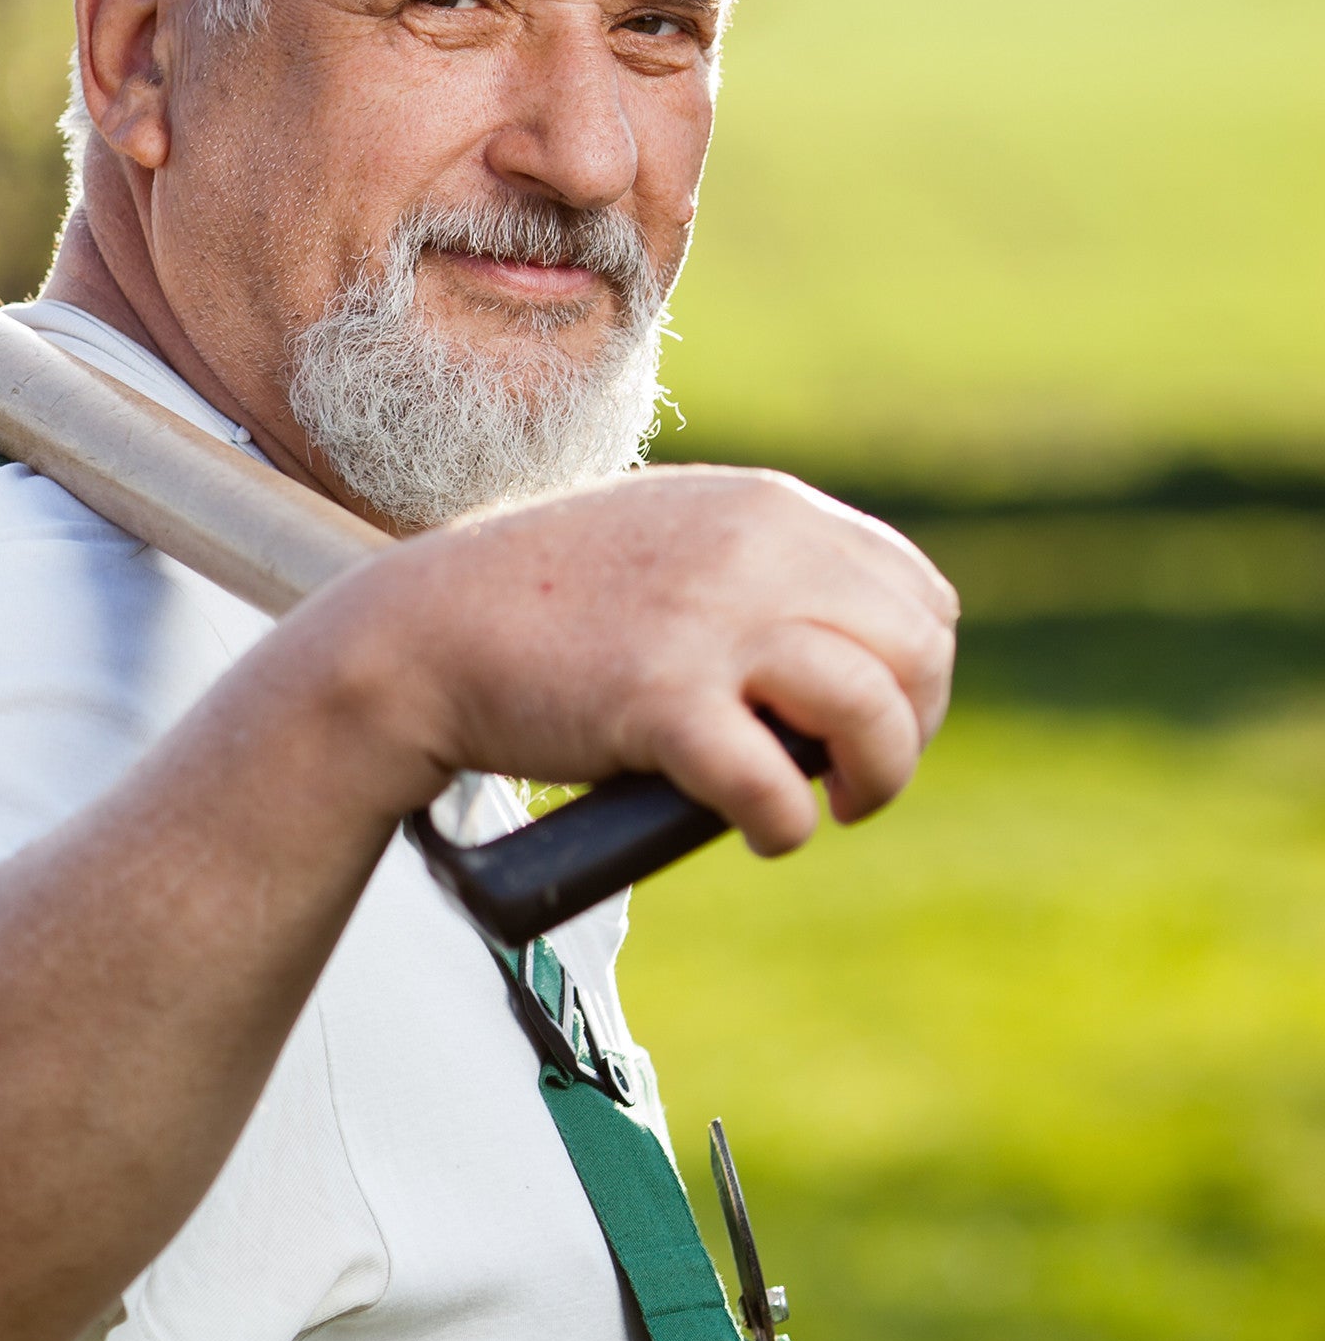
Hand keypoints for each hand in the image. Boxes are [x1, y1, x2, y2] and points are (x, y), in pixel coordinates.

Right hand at [307, 466, 957, 856]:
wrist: (424, 634)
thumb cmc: (541, 609)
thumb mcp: (670, 545)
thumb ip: (755, 570)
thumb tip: (846, 650)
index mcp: (767, 508)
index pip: (915, 594)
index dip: (912, 673)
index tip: (870, 720)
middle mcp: (756, 551)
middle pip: (915, 650)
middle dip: (906, 728)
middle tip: (856, 777)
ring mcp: (711, 623)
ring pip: (872, 711)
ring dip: (877, 777)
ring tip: (834, 806)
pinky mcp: (663, 701)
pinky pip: (778, 784)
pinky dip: (785, 826)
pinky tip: (764, 832)